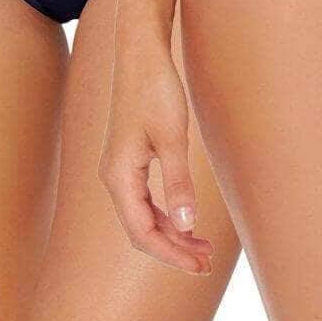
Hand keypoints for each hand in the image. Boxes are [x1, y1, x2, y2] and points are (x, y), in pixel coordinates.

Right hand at [99, 33, 212, 273]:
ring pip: (144, 215)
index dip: (171, 253)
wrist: (142, 54)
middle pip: (142, 229)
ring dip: (172, 233)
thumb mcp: (172, 138)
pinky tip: (186, 220)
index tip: (199, 266)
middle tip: (206, 264)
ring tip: (203, 248)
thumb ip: (178, 183)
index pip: (142, 232)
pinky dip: (167, 214)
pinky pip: (145, 199)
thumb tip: (188, 226)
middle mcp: (114, 177)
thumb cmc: (156, 90)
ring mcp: (121, 168)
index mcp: (119, 176)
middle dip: (174, 249)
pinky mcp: (131, 158)